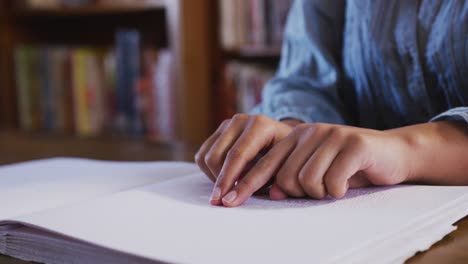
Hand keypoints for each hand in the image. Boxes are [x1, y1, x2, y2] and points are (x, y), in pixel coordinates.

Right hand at [194, 114, 294, 204]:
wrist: (284, 139)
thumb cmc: (284, 156)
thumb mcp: (281, 167)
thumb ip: (262, 180)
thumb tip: (237, 196)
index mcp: (260, 125)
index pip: (237, 155)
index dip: (229, 180)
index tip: (224, 201)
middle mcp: (241, 120)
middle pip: (216, 157)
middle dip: (220, 182)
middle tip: (228, 199)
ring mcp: (227, 124)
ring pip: (206, 157)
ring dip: (216, 177)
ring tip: (233, 185)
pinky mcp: (218, 132)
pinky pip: (202, 156)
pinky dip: (210, 171)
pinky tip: (227, 177)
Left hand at [220, 123, 413, 206]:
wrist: (390, 154)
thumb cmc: (348, 167)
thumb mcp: (315, 171)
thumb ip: (291, 177)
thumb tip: (270, 192)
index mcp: (295, 137)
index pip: (263, 163)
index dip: (244, 185)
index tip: (226, 203)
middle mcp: (309, 132)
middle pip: (285, 178)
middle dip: (300, 193)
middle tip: (320, 190)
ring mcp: (332, 135)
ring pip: (307, 180)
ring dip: (321, 193)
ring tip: (334, 186)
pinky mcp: (354, 144)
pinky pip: (333, 180)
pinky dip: (339, 191)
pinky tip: (347, 184)